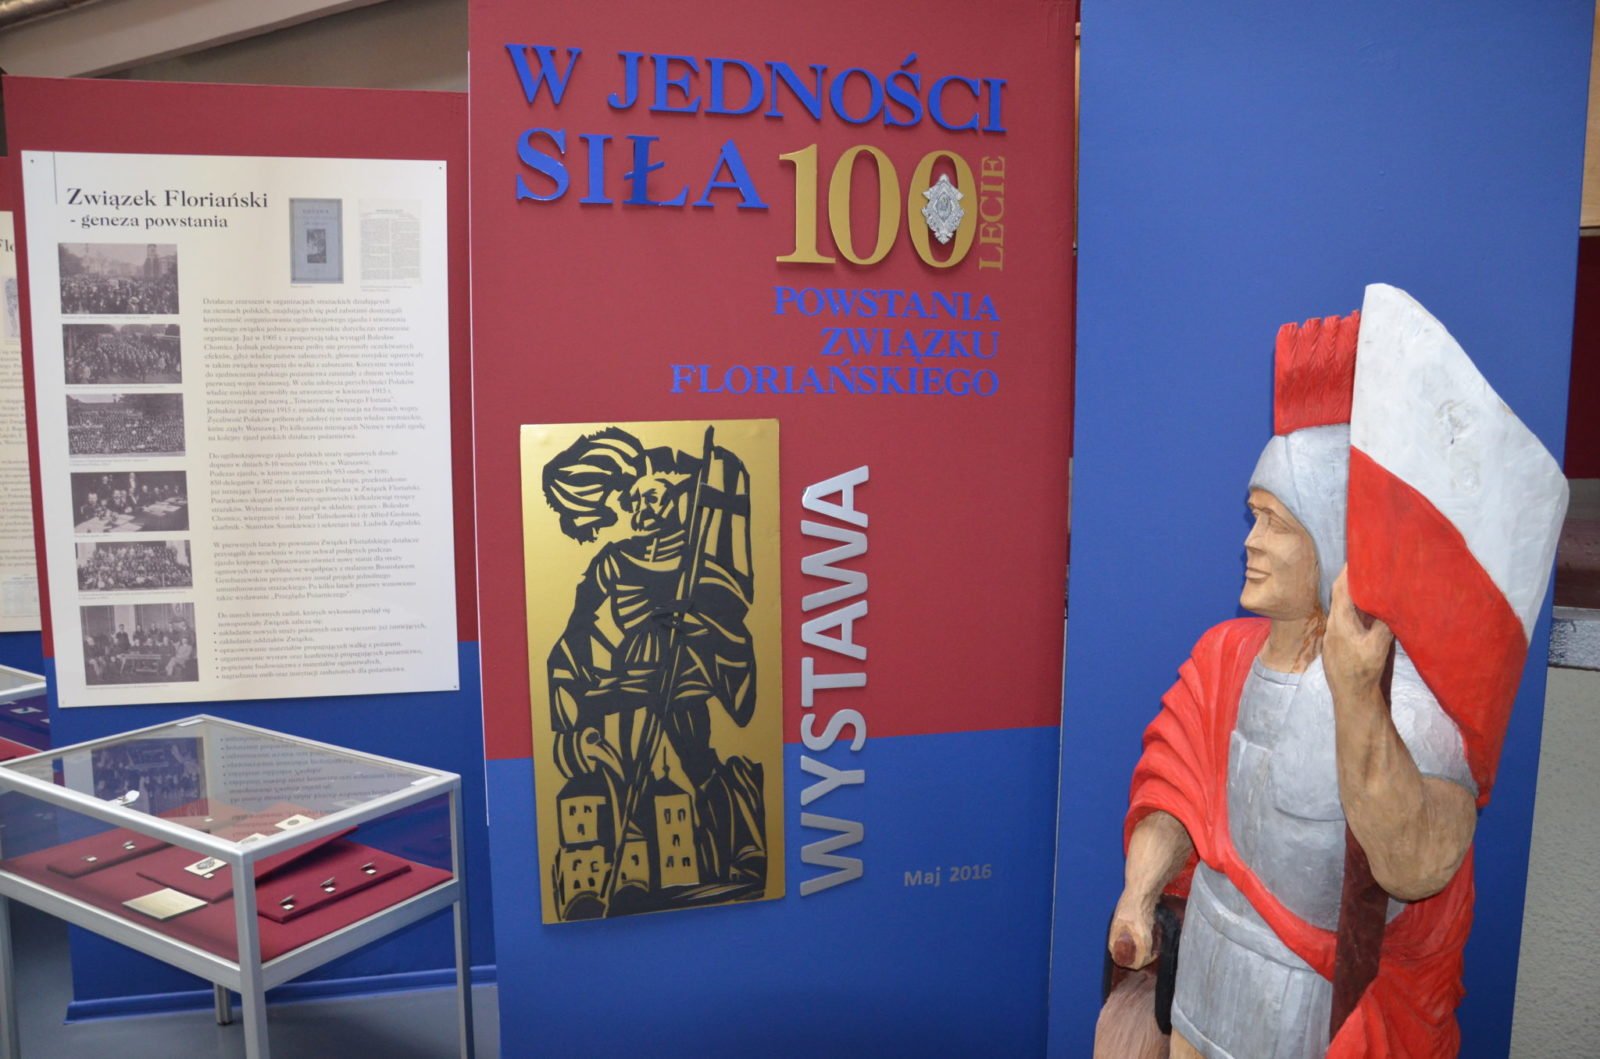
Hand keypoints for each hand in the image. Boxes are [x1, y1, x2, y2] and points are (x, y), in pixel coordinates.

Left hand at [1108, 888, 1155, 968]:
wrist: (1142, 893)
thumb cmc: (1130, 906)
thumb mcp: (1117, 923)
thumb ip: (1115, 938)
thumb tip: (1114, 951)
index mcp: (1142, 940)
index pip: (1141, 961)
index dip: (1131, 965)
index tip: (1124, 961)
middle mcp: (1150, 939)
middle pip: (1146, 958)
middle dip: (1136, 961)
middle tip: (1125, 958)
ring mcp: (1153, 934)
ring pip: (1149, 951)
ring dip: (1140, 954)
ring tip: (1128, 951)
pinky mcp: (1152, 929)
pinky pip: (1149, 943)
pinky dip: (1143, 946)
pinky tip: (1134, 940)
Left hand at [1323, 567, 1393, 705]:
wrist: (1351, 698)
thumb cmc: (1363, 673)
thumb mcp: (1378, 648)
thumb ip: (1385, 625)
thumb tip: (1393, 604)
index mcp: (1340, 622)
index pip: (1341, 589)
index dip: (1349, 572)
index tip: (1359, 556)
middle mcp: (1333, 625)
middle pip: (1341, 596)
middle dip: (1353, 580)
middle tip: (1368, 565)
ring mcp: (1335, 635)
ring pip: (1344, 608)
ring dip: (1355, 595)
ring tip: (1370, 582)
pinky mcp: (1339, 643)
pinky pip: (1346, 619)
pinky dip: (1356, 609)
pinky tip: (1368, 609)